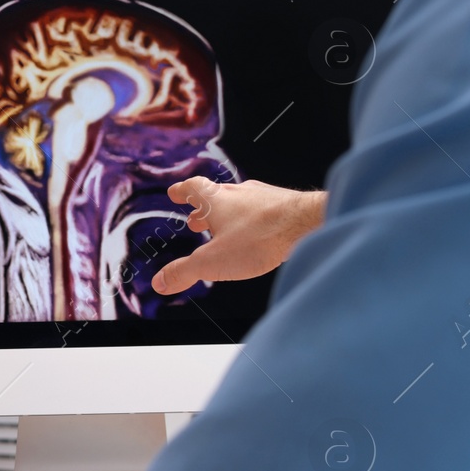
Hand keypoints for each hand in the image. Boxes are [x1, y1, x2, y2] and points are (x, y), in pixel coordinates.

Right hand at [150, 178, 326, 295]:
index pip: (193, 188)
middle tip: (195, 220)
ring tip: (226, 228)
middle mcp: (240, 192)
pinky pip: (263, 210)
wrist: (309, 225)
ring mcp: (265, 197)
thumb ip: (184, 272)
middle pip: (216, 196)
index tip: (175, 192)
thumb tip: (160, 282)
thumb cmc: (259, 238)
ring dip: (229, 214)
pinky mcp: (286, 205)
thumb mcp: (213, 261)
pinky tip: (259, 232)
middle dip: (203, 209)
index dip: (182, 191)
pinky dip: (253, 220)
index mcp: (216, 200)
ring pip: (240, 202)